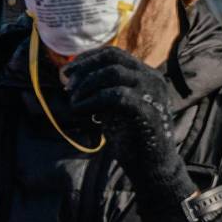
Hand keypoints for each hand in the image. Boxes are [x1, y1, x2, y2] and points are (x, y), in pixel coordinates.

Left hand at [64, 47, 195, 221]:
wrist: (154, 168)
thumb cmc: (134, 139)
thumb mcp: (116, 109)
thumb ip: (103, 91)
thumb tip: (73, 80)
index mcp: (147, 75)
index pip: (114, 54)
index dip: (88, 58)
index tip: (68, 71)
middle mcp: (152, 78)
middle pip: (112, 58)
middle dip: (84, 69)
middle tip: (68, 87)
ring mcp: (152, 93)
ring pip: (112, 73)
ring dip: (87, 85)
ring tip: (74, 102)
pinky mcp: (147, 111)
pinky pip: (115, 96)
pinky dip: (92, 102)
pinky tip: (80, 112)